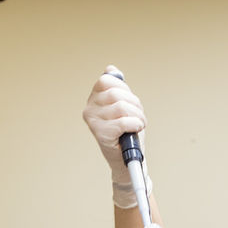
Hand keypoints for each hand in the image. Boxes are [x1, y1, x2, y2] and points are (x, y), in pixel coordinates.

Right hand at [82, 65, 146, 181]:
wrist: (127, 158)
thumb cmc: (126, 131)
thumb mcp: (124, 104)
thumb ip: (117, 87)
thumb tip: (110, 69)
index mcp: (93, 99)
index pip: (106, 80)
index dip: (124, 88)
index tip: (129, 101)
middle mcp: (89, 109)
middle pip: (116, 94)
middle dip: (134, 104)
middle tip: (138, 116)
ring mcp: (93, 122)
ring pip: (121, 107)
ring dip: (137, 116)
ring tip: (137, 124)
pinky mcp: (100, 134)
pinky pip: (123, 121)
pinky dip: (135, 124)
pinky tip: (135, 129)